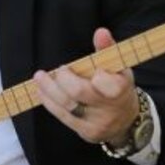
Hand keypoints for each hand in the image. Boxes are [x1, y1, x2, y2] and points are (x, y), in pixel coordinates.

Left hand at [33, 27, 138, 145]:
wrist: (125, 120)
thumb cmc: (118, 85)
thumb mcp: (118, 66)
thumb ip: (107, 48)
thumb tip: (100, 31)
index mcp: (121, 90)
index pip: (109, 85)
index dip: (97, 77)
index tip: (92, 70)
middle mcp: (110, 109)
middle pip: (79, 93)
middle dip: (63, 79)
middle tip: (58, 70)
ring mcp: (97, 124)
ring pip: (66, 105)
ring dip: (49, 89)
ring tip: (40, 77)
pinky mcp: (85, 132)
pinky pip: (62, 116)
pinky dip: (49, 102)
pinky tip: (41, 91)